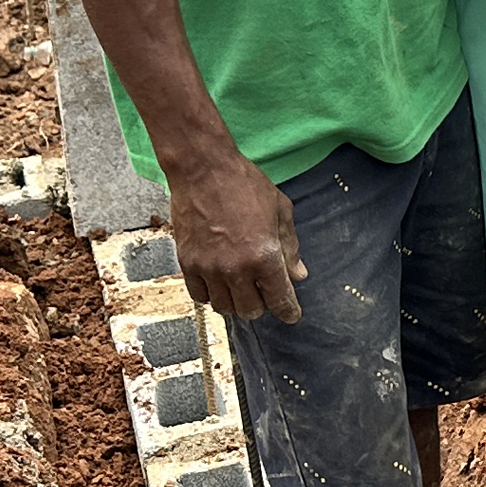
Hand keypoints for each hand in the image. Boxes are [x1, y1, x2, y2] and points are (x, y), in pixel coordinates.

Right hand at [167, 148, 306, 322]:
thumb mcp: (281, 212)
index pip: (279, 299)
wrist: (203, 170)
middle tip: (264, 292)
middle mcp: (235, 269)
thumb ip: (290, 247)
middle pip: (250, 310)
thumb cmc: (246, 186)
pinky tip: (220, 283)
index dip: (288, 311)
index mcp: (264, 257)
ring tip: (242, 287)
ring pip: (224, 306)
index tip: (291, 315)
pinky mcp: (187, 263)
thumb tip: (299, 274)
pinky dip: (211, 295)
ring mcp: (208, 268)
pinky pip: (199, 295)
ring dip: (236, 301)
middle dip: (262, 305)